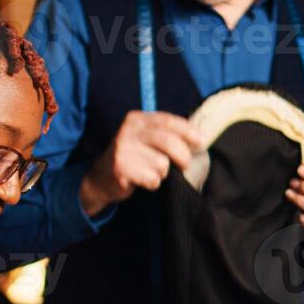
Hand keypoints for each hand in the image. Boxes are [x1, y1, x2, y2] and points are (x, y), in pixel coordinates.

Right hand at [80, 111, 202, 215]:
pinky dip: (153, 183)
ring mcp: (123, 149)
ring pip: (162, 164)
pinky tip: (142, 180)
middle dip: (183, 156)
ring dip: (162, 173)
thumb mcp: (145, 138)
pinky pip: (152, 179)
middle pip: (168, 142)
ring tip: (151, 172)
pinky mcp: (121, 169)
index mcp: (137, 119)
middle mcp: (129, 131)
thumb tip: (199, 138)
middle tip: (185, 165)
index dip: (188, 131)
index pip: (168, 121)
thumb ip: (165, 134)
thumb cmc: (133, 157)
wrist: (101, 177)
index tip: (201, 142)